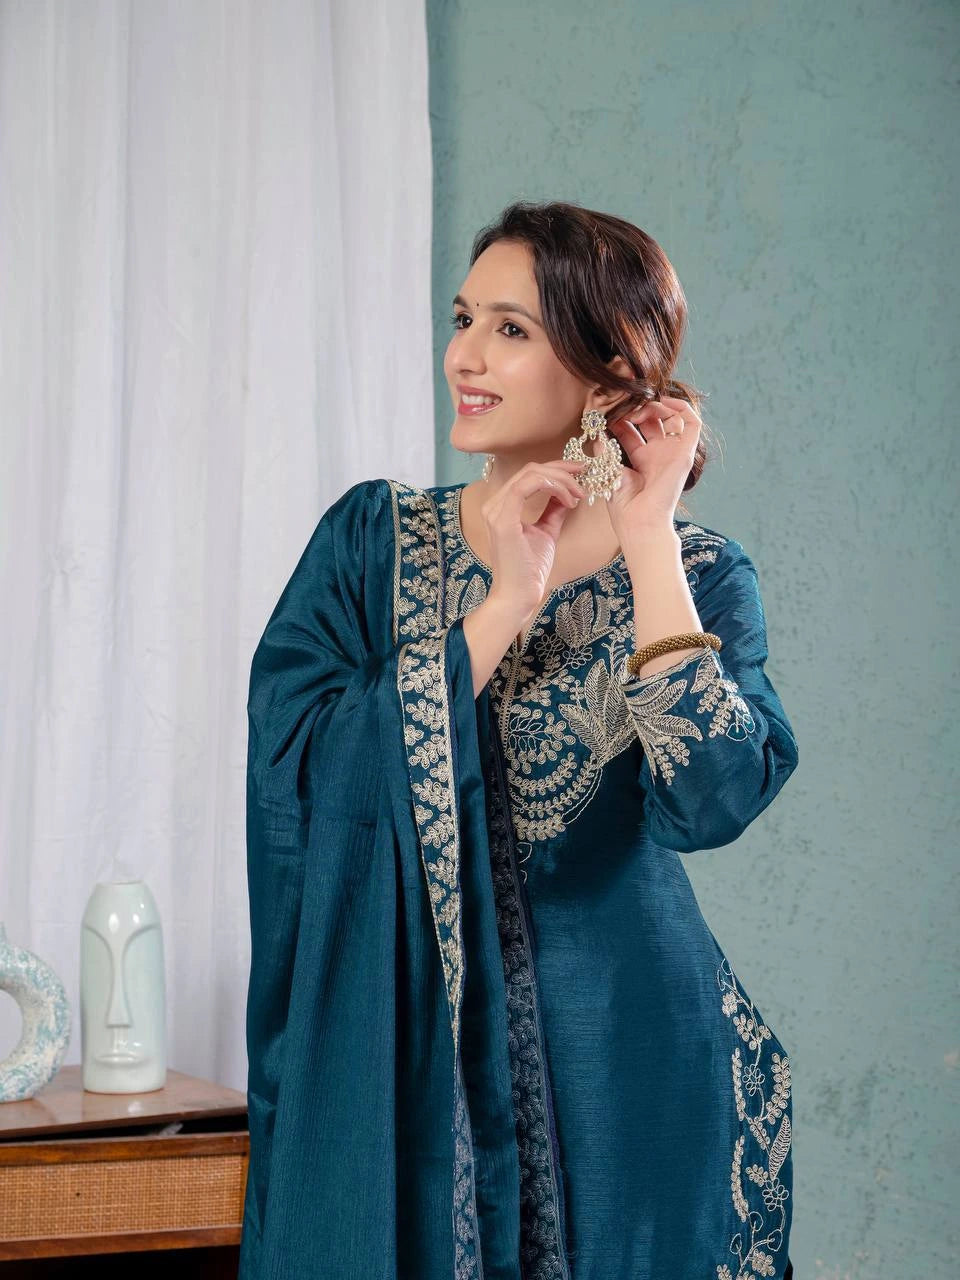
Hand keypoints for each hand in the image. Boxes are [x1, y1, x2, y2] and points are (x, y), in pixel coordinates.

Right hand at [480, 459, 587, 618]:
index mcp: (501, 506)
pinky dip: (553, 487)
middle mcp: (494, 504)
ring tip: (579, 493)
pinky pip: (527, 486)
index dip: (556, 469)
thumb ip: (553, 510)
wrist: (519, 596)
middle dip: (562, 469)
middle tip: (585, 475)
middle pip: (530, 469)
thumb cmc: (529, 570)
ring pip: (531, 474)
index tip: (580, 474)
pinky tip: (569, 500)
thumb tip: (566, 493)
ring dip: (561, 479)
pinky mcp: (502, 519)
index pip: (529, 475)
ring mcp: (496, 510)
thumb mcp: (546, 532)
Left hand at [605, 396, 700, 539]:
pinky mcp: (685, 453)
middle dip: (638, 408)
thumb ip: (604, 449)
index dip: (622, 416)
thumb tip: (597, 431)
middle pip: (652, 420)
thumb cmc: (623, 504)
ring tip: (639, 408)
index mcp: (640, 459)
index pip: (633, 429)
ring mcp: (673, 452)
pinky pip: (692, 423)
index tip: (609, 411)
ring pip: (671, 418)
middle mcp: (658, 454)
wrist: (639, 520)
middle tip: (624, 409)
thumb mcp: (609, 470)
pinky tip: (663, 401)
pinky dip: (682, 407)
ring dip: (656, 407)